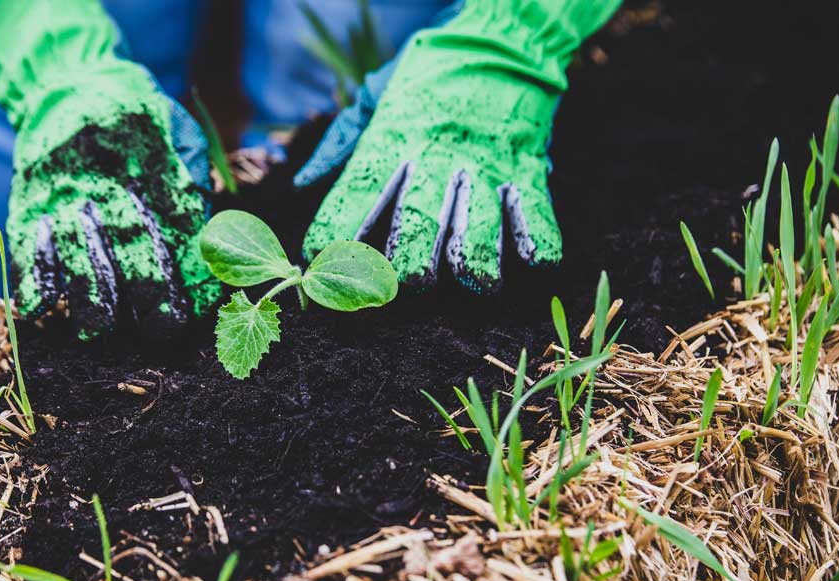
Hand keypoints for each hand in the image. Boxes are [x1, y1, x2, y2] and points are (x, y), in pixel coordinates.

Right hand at [0, 0, 219, 339]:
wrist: (64, 79)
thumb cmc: (136, 119)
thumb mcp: (176, 130)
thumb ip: (192, 178)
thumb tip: (210, 239)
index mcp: (153, 162)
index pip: (179, 225)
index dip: (190, 270)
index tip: (199, 307)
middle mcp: (109, 178)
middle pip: (130, 241)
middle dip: (147, 290)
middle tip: (158, 329)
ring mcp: (64, 190)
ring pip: (76, 248)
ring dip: (87, 293)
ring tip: (97, 327)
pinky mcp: (28, 198)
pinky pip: (28, 240)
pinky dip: (31, 275)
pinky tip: (39, 307)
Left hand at [297, 0, 619, 292]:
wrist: (501, 36)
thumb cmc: (432, 71)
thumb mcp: (378, 95)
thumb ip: (340, 141)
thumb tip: (303, 180)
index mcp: (393, 141)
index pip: (356, 196)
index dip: (336, 235)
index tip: (322, 261)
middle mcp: (435, 159)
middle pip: (416, 227)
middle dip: (408, 268)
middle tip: (403, 286)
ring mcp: (483, 166)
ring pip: (476, 234)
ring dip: (475, 266)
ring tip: (474, 280)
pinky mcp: (526, 168)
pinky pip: (534, 216)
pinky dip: (536, 245)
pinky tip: (531, 260)